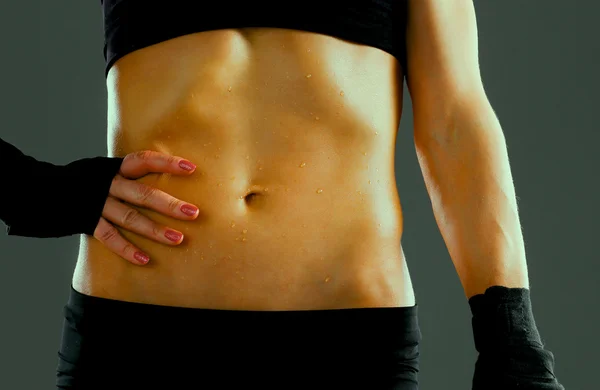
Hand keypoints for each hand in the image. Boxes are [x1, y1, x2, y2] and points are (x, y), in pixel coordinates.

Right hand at [93, 150, 199, 264]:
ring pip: (130, 218)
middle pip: (142, 194)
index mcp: (115, 168)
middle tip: (194, 213)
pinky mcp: (87, 222)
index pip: (144, 161)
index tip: (191, 168)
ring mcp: (97, 204)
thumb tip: (172, 174)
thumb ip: (132, 174)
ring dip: (155, 230)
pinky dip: (127, 249)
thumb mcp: (108, 169)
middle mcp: (107, 185)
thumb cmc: (90, 180)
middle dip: (169, 204)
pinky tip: (145, 260)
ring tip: (178, 239)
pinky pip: (109, 238)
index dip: (167, 163)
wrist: (45, 189)